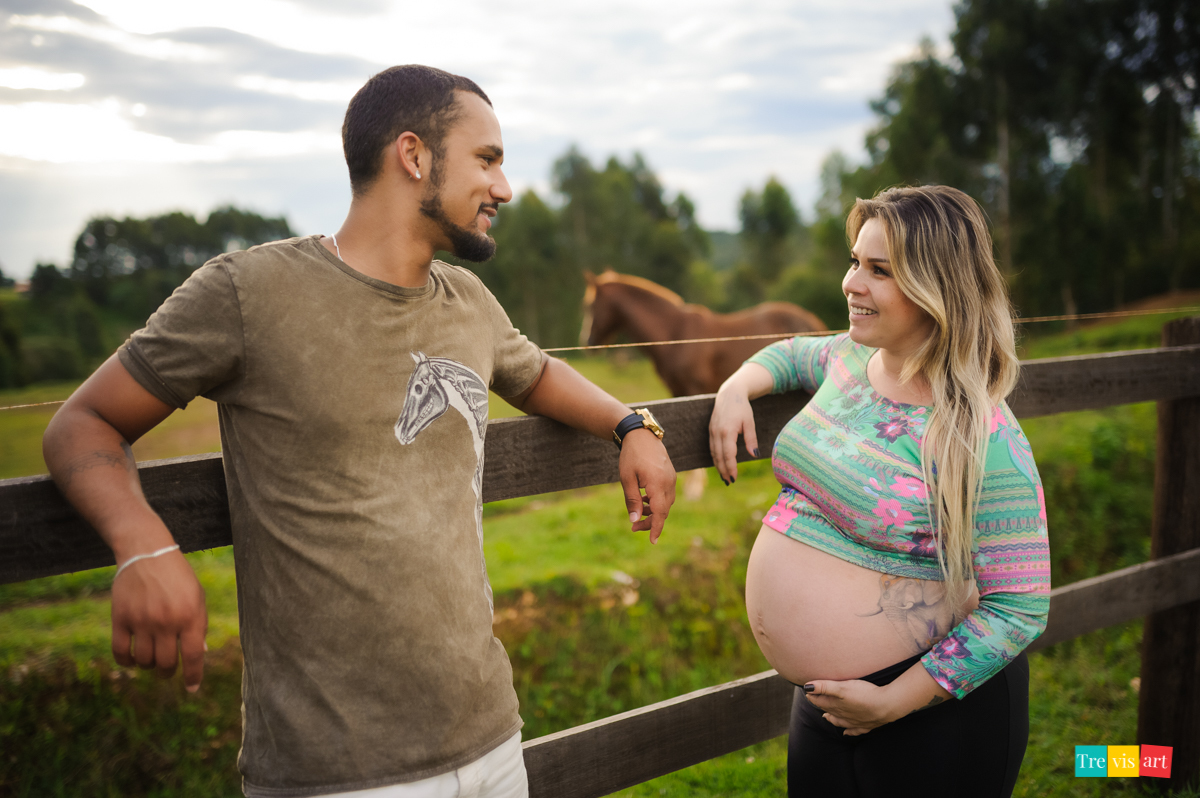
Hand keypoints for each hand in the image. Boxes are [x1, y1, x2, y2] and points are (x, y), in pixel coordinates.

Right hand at [111, 548, 207, 691]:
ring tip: (152, 658)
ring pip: (144, 661)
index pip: (194, 656)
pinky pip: (120, 652)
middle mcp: (166, 621)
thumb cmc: (177, 577)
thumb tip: (199, 654)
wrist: (147, 553)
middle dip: (168, 671)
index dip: (193, 676)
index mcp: (190, 616)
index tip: (192, 689)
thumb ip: (198, 625)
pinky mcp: (120, 618)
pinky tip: (132, 660)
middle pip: (166, 663)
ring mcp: (142, 621)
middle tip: (168, 668)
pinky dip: (126, 662)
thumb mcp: (197, 597)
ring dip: (149, 666)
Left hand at [618, 428, 675, 543]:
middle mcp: (668, 483)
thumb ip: (632, 500)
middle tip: (634, 528)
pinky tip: (644, 501)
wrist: (641, 435)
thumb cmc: (631, 456)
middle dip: (650, 522)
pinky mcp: (670, 476)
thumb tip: (634, 521)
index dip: (656, 528)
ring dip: (653, 512)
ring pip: (665, 504)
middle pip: (663, 511)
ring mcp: (671, 479)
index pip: (660, 512)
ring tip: (638, 514)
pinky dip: (656, 502)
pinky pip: (666, 495)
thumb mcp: (627, 479)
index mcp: (657, 484)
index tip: (652, 541)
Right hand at [709, 383, 758, 484]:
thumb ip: (751, 439)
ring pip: (714, 453)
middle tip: (730, 482)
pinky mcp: (711, 430)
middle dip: (724, 470)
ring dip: (718, 466)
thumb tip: (755, 455)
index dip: (731, 467)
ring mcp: (712, 431)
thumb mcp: (750, 423)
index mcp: (727, 431)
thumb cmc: (742, 408)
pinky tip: (720, 464)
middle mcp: (717, 433)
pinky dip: (715, 457)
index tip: (735, 478)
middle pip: (719, 456)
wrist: (730, 393)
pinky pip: (712, 447)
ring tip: (725, 476)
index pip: (728, 454)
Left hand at [803, 678, 900, 735]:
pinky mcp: (866, 725)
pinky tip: (846, 733)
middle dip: (821, 705)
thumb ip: (825, 687)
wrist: (886, 706)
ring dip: (832, 718)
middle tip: (815, 700)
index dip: (813, 696)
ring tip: (826, 717)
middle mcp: (844, 715)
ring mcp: (855, 722)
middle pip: (829, 710)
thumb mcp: (842, 688)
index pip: (820, 701)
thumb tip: (807, 687)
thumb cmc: (864, 695)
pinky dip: (849, 731)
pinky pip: (855, 730)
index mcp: (836, 705)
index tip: (808, 692)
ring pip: (840, 721)